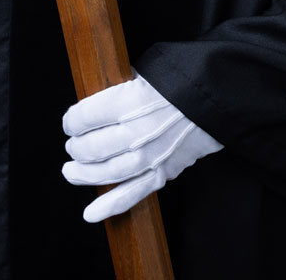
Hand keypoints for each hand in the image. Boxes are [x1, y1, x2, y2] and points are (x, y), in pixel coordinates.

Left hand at [62, 72, 222, 222]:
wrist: (215, 99)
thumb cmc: (179, 80)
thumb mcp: (146, 71)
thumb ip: (119, 86)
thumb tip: (96, 100)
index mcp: (128, 102)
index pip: (84, 117)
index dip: (72, 121)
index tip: (70, 122)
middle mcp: (135, 132)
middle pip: (91, 147)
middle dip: (76, 147)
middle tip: (72, 145)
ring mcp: (148, 157)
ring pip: (105, 172)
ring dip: (83, 174)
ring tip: (70, 171)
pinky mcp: (162, 173)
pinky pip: (132, 194)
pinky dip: (109, 206)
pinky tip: (90, 214)